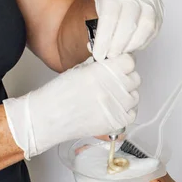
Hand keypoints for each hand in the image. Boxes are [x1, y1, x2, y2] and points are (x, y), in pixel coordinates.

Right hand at [3, 54, 139, 158]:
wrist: (47, 118)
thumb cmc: (59, 94)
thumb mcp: (80, 69)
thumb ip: (101, 64)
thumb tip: (114, 59)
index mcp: (104, 71)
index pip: (129, 61)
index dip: (123, 63)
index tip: (119, 66)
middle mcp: (113, 88)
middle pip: (134, 78)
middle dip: (125, 79)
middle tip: (113, 83)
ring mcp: (117, 106)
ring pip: (135, 96)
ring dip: (126, 95)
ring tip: (111, 98)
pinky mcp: (116, 122)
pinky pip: (132, 113)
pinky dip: (125, 111)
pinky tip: (113, 109)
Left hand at [92, 0, 163, 61]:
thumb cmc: (105, 2)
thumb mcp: (94, 8)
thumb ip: (96, 27)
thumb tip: (98, 49)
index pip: (110, 17)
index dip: (104, 39)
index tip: (99, 53)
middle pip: (129, 23)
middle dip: (118, 44)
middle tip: (110, 55)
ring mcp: (150, 0)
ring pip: (146, 27)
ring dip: (132, 44)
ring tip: (121, 52)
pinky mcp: (159, 10)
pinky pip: (153, 30)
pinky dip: (142, 42)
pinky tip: (131, 46)